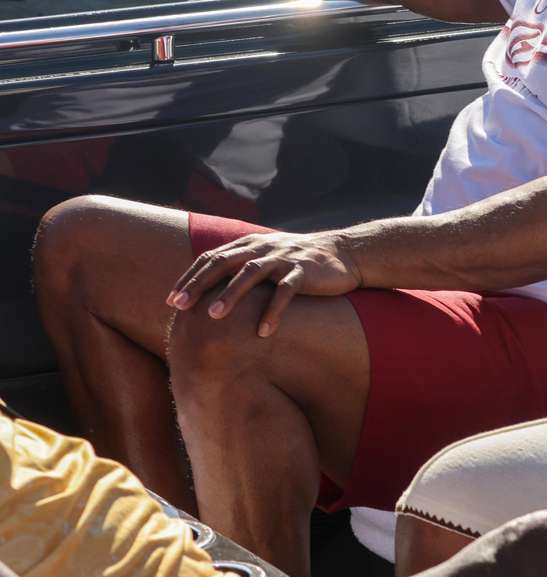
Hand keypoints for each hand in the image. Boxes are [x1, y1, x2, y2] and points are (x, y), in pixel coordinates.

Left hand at [167, 231, 362, 336]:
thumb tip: (211, 290)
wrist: (345, 254)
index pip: (212, 258)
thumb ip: (242, 267)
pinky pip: (286, 291)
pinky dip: (273, 311)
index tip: (171, 300)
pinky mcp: (304, 271)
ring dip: (231, 294)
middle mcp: (263, 248)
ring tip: (214, 316)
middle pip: (224, 263)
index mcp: (250, 244)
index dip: (190, 278)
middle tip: (180, 306)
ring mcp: (283, 258)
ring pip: (251, 273)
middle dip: (200, 284)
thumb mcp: (268, 258)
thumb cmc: (300, 262)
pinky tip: (263, 332)